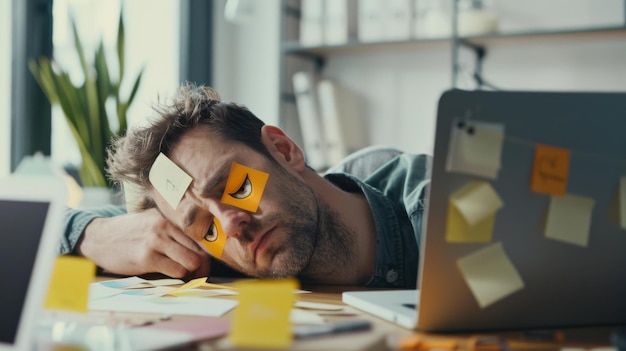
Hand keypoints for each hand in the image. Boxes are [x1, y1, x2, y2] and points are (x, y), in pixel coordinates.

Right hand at [76, 208, 209, 278]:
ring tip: (186, 276)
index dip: (205, 253)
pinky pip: (175, 270)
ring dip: (191, 273)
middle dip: (202, 266)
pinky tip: (172, 276)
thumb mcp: (152, 222)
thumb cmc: (129, 232)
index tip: (204, 263)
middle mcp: (164, 226)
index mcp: (168, 217)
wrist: (99, 238)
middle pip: (199, 249)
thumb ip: (172, 231)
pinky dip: (178, 277)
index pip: (199, 236)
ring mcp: (155, 241)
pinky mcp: (146, 258)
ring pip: (191, 261)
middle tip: (199, 274)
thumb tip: (198, 248)